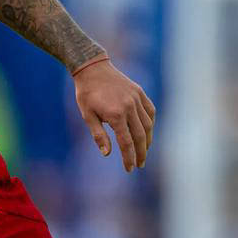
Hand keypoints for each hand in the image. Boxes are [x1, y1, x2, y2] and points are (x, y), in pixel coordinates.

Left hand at [74, 57, 155, 171]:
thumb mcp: (86, 115)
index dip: (129, 157)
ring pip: (149, 125)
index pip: (126, 142)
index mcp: (115, 114)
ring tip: (144, 151)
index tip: (130, 168)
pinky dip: (151, 123)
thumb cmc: (86, 93)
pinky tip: (147, 132)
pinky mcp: (140, 93)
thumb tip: (107, 154)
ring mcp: (137, 99)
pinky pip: (150, 112)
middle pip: (141, 136)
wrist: (92, 68)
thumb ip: (98, 135)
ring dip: (148, 140)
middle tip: (140, 164)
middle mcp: (130, 107)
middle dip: (141, 153)